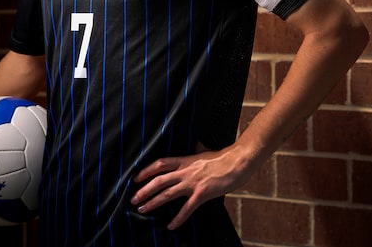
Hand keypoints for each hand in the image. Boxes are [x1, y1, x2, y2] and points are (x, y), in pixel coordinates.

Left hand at [130, 146, 252, 229]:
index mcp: (186, 160)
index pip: (160, 164)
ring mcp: (193, 183)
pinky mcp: (202, 193)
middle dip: (144, 190)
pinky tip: (171, 226)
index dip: (146, 171)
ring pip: (168, 193)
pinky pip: (187, 208)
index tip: (135, 178)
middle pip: (159, 180)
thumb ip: (198, 151)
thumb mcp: (206, 151)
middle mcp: (186, 171)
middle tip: (133, 199)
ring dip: (153, 202)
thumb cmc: (224, 157)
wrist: (238, 161)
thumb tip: (197, 144)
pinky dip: (178, 218)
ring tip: (143, 209)